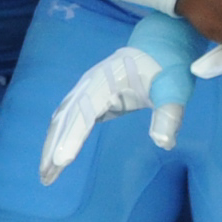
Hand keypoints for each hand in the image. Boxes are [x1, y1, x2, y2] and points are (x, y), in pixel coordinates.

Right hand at [38, 10, 199, 182]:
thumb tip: (163, 143)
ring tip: (46, 173)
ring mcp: (87, 89)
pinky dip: (59, 136)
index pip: (85, 112)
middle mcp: (90, 84)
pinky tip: (55, 154)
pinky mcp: (89, 96)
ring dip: (51, 144)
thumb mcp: (175, 90)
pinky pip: (68, 117)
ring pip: (62, 118)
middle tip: (46, 176)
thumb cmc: (167, 68)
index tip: (62, 161)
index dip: (73, 136)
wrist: (158, 45)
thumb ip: (169, 116)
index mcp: (108, 81)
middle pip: (66, 117)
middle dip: (53, 146)